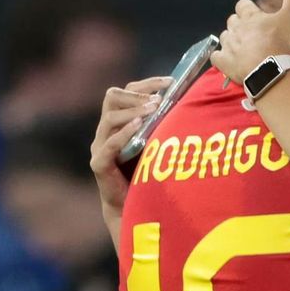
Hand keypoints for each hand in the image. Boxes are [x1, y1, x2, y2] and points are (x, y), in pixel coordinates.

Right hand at [90, 76, 170, 237]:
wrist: (134, 208)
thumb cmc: (149, 174)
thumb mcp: (158, 144)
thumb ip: (165, 125)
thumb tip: (191, 103)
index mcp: (119, 122)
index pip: (127, 91)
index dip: (148, 84)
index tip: (171, 82)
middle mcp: (105, 131)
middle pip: (112, 97)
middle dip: (137, 94)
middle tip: (159, 100)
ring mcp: (99, 147)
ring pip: (110, 117)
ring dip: (133, 111)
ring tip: (153, 110)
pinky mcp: (99, 164)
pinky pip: (109, 145)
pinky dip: (125, 133)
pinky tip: (139, 127)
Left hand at [210, 0, 289, 83]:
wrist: (269, 69)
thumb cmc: (279, 42)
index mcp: (249, 16)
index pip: (242, 5)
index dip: (247, 9)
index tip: (254, 15)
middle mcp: (235, 27)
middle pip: (232, 21)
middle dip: (239, 25)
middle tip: (251, 33)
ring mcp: (227, 44)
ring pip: (224, 37)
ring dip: (231, 40)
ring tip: (242, 48)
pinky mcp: (223, 61)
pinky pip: (216, 56)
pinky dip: (220, 57)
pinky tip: (228, 60)